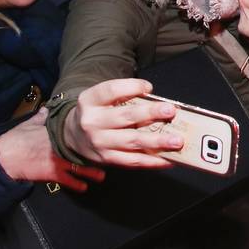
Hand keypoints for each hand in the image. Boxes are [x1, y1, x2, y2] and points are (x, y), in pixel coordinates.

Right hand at [0, 108, 107, 190]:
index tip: (102, 133)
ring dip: (91, 172)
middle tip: (110, 155)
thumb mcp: (31, 124)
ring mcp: (58, 161)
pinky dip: (76, 185)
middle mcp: (61, 147)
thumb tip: (47, 108)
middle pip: (83, 150)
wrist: (6, 156)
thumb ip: (42, 117)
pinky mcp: (52, 174)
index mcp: (57, 133)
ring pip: (79, 167)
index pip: (77, 132)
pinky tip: (84, 188)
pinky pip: (67, 181)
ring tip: (102, 175)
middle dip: (97, 153)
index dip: (90, 133)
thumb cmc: (17, 138)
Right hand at [63, 78, 182, 167]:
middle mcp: (92, 121)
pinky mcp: (106, 159)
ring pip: (132, 141)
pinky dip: (153, 161)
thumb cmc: (97, 112)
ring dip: (157, 141)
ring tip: (176, 141)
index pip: (111, 90)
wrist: (72, 135)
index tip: (149, 87)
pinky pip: (132, 161)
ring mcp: (99, 142)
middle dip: (151, 113)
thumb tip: (157, 102)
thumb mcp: (102, 99)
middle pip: (125, 116)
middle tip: (171, 111)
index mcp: (90, 100)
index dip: (131, 87)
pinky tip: (169, 159)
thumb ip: (124, 96)